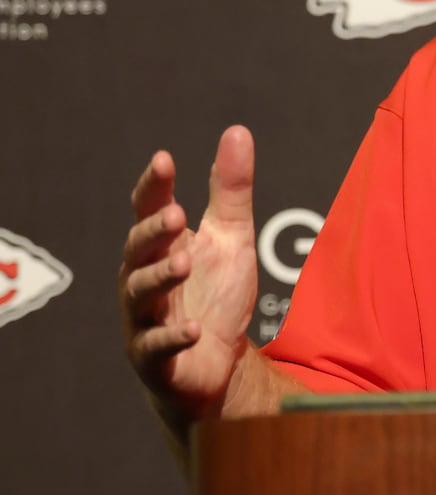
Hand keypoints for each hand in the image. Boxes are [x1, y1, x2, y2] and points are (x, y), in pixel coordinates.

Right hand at [119, 126, 259, 422]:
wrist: (216, 364)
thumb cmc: (216, 293)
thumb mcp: (232, 237)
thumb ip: (231, 189)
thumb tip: (237, 131)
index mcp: (161, 246)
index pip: (149, 209)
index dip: (154, 186)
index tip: (163, 160)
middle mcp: (144, 279)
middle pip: (139, 250)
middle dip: (154, 231)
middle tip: (176, 214)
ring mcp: (146, 319)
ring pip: (141, 295)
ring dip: (160, 277)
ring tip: (183, 262)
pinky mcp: (157, 359)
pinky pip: (158, 348)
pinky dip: (174, 337)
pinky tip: (195, 329)